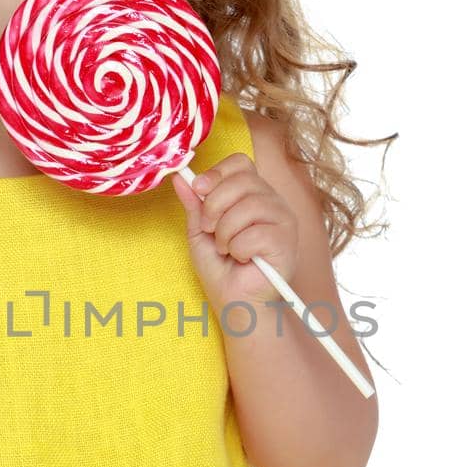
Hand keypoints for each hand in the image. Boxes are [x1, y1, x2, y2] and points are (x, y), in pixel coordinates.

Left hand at [169, 153, 298, 310]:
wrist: (235, 303)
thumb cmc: (221, 270)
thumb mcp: (199, 232)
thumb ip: (194, 205)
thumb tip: (180, 178)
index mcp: (253, 194)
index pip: (240, 163)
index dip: (217, 173)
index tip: (198, 189)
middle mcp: (272, 202)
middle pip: (243, 180)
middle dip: (214, 205)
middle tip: (209, 230)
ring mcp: (283, 220)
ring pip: (249, 205)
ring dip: (225, 232)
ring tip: (226, 249)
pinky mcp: (287, 242)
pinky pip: (256, 233)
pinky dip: (239, 249)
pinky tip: (243, 259)